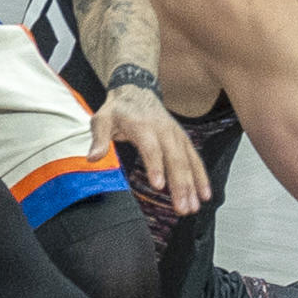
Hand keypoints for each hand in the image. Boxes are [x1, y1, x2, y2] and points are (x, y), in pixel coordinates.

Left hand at [89, 85, 210, 214]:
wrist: (135, 90)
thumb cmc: (118, 109)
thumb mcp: (102, 120)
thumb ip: (99, 139)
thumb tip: (93, 158)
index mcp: (143, 126)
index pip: (151, 148)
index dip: (156, 166)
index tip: (159, 186)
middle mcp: (164, 130)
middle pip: (174, 159)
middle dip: (180, 184)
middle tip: (181, 207)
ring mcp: (176, 135)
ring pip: (188, 161)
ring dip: (193, 185)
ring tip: (193, 207)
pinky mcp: (183, 140)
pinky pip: (195, 159)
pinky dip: (201, 177)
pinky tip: (204, 195)